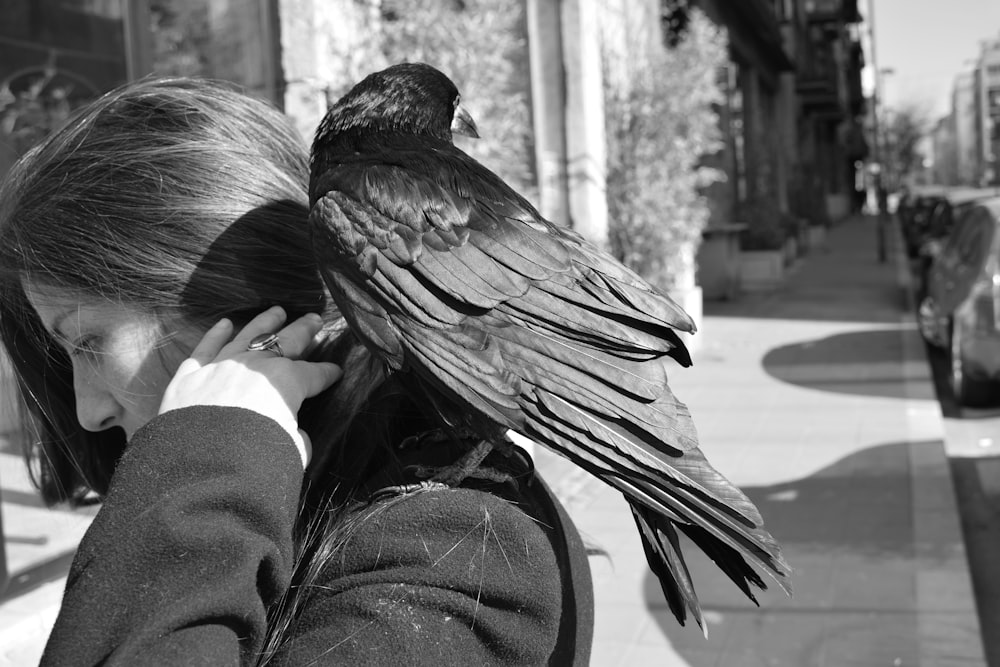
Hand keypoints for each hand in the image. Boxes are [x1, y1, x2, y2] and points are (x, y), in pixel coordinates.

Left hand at [159, 306, 342, 466]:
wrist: (203, 465)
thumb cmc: (256, 460)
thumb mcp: (293, 453)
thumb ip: (297, 439)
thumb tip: (295, 435)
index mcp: (286, 381)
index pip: (315, 374)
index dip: (328, 373)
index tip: (337, 372)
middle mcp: (255, 365)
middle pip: (285, 342)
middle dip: (304, 330)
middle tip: (315, 319)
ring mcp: (221, 366)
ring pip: (247, 336)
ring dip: (264, 323)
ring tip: (277, 311)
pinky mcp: (191, 375)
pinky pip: (205, 349)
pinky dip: (215, 335)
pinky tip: (225, 324)